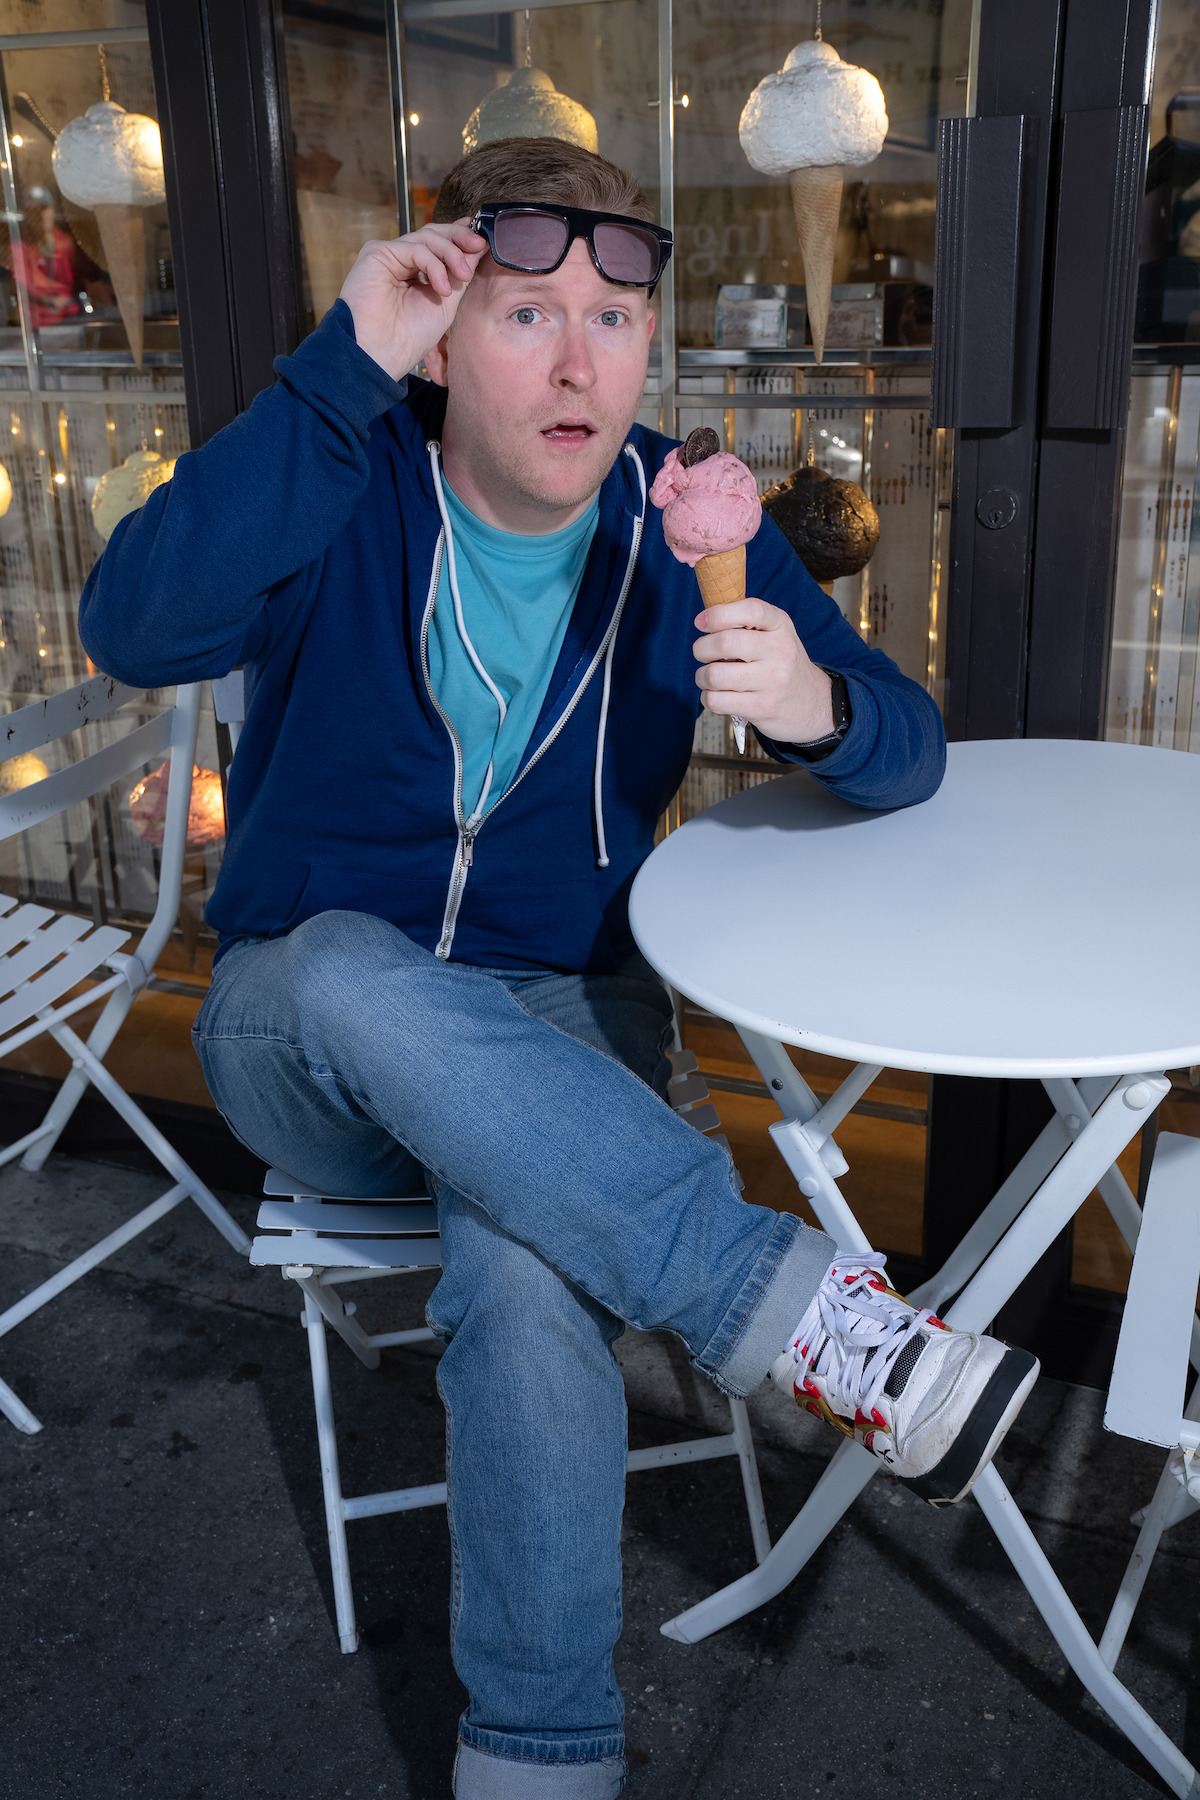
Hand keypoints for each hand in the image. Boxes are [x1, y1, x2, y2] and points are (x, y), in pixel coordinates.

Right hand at [339, 219, 486, 380]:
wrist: (383, 353)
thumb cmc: (410, 336)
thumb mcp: (447, 302)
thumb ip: (460, 273)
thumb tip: (479, 246)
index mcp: (417, 272)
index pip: (440, 245)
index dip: (460, 238)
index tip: (482, 240)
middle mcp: (402, 261)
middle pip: (433, 234)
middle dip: (459, 237)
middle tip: (479, 245)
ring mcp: (390, 255)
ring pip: (427, 238)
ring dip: (451, 253)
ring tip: (463, 275)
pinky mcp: (378, 253)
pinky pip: (415, 248)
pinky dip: (434, 265)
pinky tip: (442, 288)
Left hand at [694, 598, 835, 743]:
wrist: (813, 703)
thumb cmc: (782, 665)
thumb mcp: (775, 635)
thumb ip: (746, 624)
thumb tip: (705, 620)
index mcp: (780, 625)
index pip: (751, 610)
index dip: (719, 614)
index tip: (701, 622)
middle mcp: (780, 650)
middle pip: (725, 642)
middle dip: (701, 648)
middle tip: (702, 654)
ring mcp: (773, 681)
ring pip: (715, 675)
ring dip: (702, 677)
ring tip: (709, 678)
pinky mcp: (763, 707)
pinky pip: (717, 700)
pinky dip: (708, 698)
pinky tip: (717, 695)